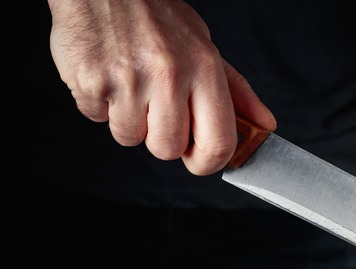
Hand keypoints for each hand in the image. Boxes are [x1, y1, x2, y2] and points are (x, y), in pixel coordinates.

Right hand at [47, 0, 275, 175]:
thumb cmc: (158, 19)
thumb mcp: (205, 48)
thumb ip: (236, 92)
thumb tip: (265, 125)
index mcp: (204, 68)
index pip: (218, 142)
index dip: (208, 162)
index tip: (199, 159)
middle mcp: (168, 75)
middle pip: (168, 149)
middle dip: (162, 139)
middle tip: (157, 110)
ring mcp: (127, 80)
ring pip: (129, 138)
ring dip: (127, 120)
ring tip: (130, 85)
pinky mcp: (90, 81)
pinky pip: (96, 119)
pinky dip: (99, 104)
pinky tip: (107, 76)